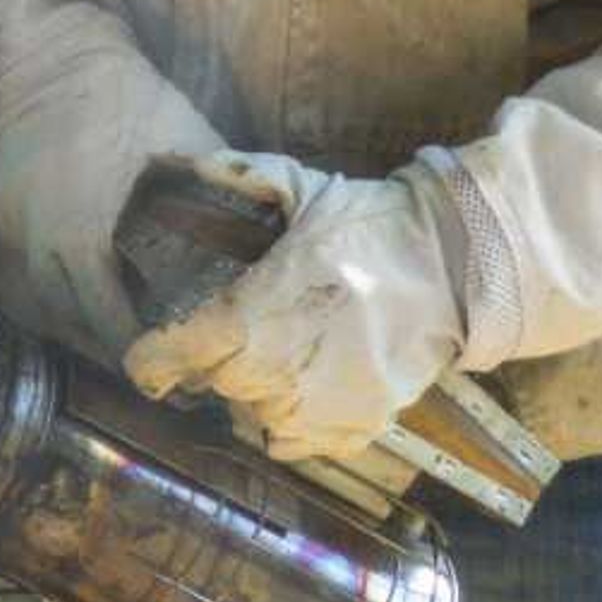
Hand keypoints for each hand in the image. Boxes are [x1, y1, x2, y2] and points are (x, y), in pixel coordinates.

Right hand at [0, 37, 225, 354]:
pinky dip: (56, 282)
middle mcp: (38, 240)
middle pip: (73, 320)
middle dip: (112, 346)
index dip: (144, 351)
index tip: (175, 372)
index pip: (112, 319)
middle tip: (153, 365)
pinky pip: (25, 266)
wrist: (52, 58)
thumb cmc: (133, 102)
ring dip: (81, 320)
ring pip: (44, 300)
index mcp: (86, 232)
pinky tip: (84, 287)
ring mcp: (9, 228)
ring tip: (119, 336)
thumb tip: (260, 258)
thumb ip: (219, 207)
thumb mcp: (190, 152)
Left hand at [123, 149, 467, 462]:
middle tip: (240, 329)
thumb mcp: (300, 187)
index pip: (165, 360)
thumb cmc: (370, 228)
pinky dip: (290, 420)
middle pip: (210, 383)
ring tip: (278, 353)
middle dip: (213, 359)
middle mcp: (270, 378)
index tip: (150, 354)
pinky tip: (303, 386)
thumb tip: (172, 158)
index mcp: (245, 322)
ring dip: (252, 390)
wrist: (452, 271)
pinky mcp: (350, 431)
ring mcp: (312, 412)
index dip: (149, 359)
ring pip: (248, 414)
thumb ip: (234, 176)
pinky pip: (291, 442)